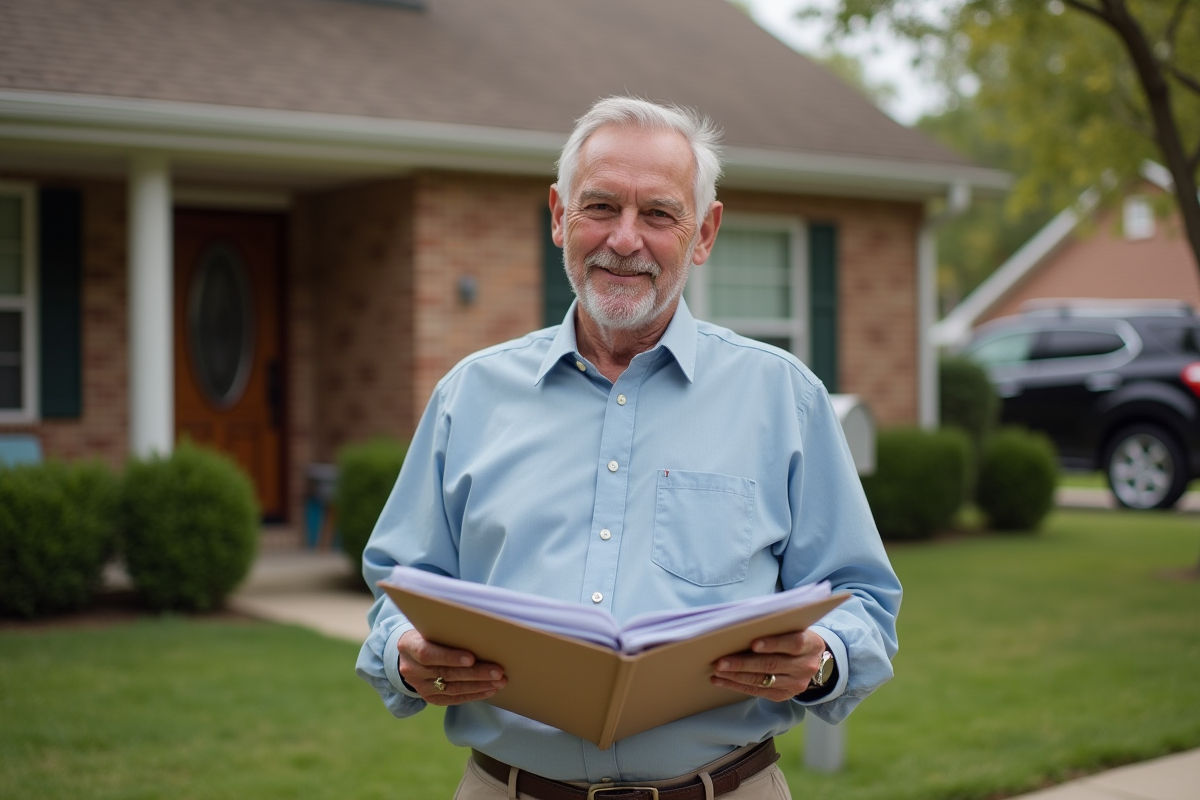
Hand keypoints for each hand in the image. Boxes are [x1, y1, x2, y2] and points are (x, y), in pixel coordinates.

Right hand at [398, 629, 506, 705]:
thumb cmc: (428, 634)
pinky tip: (489, 690)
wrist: (409, 655)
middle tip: (498, 671)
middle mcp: (412, 670)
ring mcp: (420, 687)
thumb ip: (446, 631)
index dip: (450, 657)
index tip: (472, 658)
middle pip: (445, 673)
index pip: (428, 654)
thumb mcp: (430, 628)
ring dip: (479, 686)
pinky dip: (474, 695)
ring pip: (452, 689)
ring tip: (499, 681)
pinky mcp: (430, 698)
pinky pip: (454, 699)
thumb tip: (479, 630)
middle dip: (475, 673)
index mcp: (409, 646)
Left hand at [711, 630, 827, 701]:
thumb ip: (775, 626)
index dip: (773, 644)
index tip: (753, 644)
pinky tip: (722, 680)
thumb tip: (740, 625)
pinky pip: (758, 691)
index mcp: (811, 644)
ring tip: (717, 671)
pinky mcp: (784, 695)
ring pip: (763, 680)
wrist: (813, 661)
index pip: (793, 644)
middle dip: (743, 663)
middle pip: (772, 665)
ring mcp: (796, 684)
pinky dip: (738, 686)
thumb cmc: (794, 636)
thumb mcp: (793, 627)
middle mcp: (806, 666)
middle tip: (720, 662)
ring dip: (736, 676)